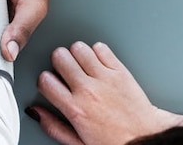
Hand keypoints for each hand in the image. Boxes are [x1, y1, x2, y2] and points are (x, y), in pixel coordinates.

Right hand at [28, 42, 180, 144]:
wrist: (146, 138)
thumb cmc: (115, 142)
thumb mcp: (78, 143)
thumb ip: (53, 126)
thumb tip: (35, 112)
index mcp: (75, 109)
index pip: (45, 80)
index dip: (45, 80)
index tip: (51, 83)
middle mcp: (88, 90)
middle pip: (59, 56)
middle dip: (59, 62)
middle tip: (65, 71)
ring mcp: (105, 78)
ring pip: (78, 48)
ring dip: (77, 54)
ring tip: (82, 66)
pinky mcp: (120, 70)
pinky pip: (101, 47)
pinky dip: (97, 52)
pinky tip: (98, 64)